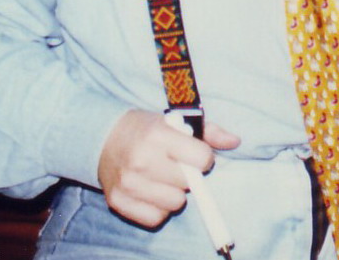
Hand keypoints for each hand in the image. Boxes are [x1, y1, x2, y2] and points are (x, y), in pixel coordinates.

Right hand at [98, 109, 240, 228]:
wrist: (103, 138)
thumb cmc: (146, 129)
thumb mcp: (176, 121)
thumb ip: (208, 131)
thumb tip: (235, 141)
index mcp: (158, 135)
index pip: (201, 158)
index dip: (203, 157)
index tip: (193, 153)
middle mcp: (142, 160)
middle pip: (189, 183)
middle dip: (187, 175)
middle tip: (174, 165)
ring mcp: (128, 183)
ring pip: (175, 203)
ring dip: (174, 194)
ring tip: (162, 178)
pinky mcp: (118, 202)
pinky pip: (155, 218)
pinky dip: (158, 209)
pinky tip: (151, 192)